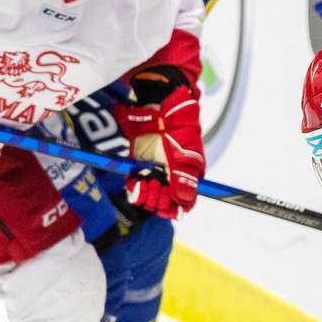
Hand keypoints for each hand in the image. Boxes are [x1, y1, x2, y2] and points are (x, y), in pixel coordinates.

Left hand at [116, 89, 203, 218]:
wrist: (160, 112)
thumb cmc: (179, 131)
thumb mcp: (185, 156)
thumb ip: (184, 180)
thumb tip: (184, 203)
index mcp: (186, 178)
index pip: (183, 204)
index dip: (175, 209)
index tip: (169, 208)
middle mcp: (171, 179)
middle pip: (165, 203)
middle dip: (160, 200)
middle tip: (157, 185)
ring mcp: (154, 174)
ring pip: (149, 198)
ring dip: (147, 195)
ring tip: (148, 183)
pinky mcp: (139, 168)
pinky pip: (135, 187)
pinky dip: (135, 189)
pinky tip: (138, 183)